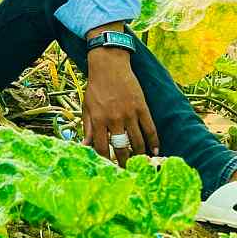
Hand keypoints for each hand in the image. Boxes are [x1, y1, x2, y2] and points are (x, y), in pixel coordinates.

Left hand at [81, 46, 159, 166]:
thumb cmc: (95, 88)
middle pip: (121, 148)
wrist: (109, 66)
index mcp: (98, 119)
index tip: (109, 169)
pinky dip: (153, 142)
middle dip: (124, 162)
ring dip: (139, 155)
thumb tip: (84, 147)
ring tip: (139, 163)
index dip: (106, 160)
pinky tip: (154, 151)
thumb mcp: (87, 107)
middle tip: (126, 171)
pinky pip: (150, 129)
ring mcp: (129, 113)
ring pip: (137, 141)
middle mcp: (114, 118)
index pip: (102, 147)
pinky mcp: (142, 107)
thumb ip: (88, 128)